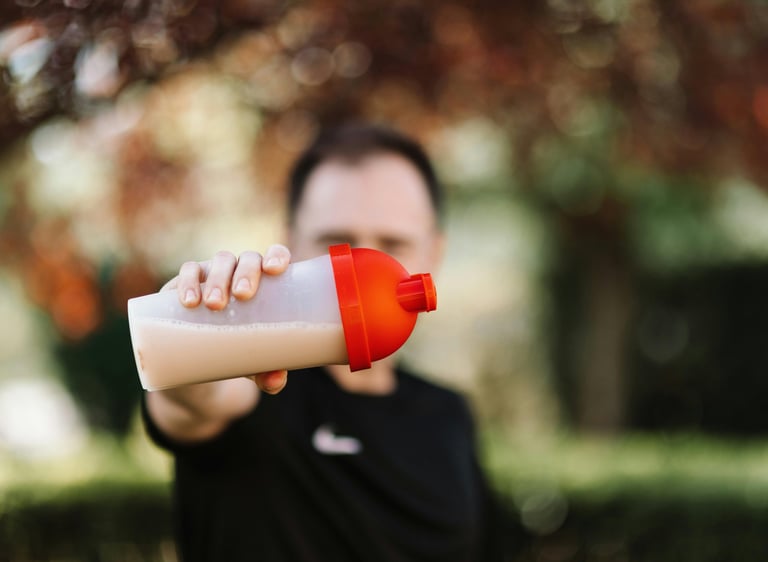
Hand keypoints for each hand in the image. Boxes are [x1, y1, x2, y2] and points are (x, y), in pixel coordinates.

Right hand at [161, 244, 292, 394]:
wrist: (199, 361)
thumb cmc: (239, 352)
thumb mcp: (255, 364)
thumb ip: (270, 373)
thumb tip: (276, 381)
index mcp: (266, 282)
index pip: (275, 256)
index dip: (277, 255)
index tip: (275, 270)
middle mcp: (241, 272)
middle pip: (247, 259)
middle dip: (246, 272)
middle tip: (242, 295)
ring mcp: (214, 274)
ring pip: (219, 261)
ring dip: (217, 278)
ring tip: (214, 304)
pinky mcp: (187, 283)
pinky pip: (188, 272)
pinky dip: (188, 282)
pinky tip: (189, 301)